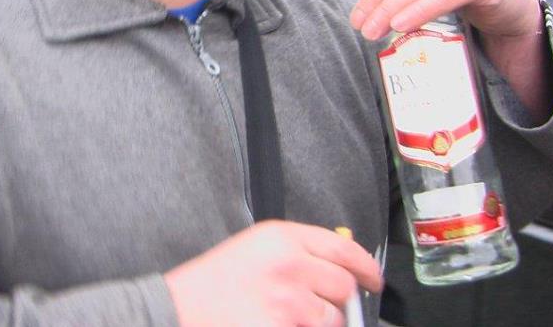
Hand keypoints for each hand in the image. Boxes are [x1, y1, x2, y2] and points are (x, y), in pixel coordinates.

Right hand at [164, 220, 382, 326]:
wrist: (179, 309)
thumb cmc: (215, 281)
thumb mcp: (256, 247)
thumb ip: (297, 250)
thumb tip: (341, 267)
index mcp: (281, 236)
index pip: (342, 248)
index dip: (366, 267)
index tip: (373, 280)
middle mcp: (289, 263)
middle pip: (343, 284)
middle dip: (339, 300)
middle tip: (322, 305)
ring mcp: (287, 300)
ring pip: (332, 318)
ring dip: (321, 324)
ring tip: (290, 318)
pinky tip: (279, 324)